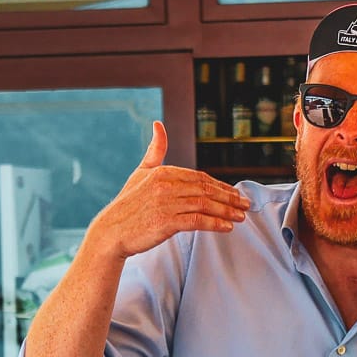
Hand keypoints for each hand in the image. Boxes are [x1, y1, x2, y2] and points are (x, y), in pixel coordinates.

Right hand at [85, 123, 250, 259]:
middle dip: (229, 198)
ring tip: (241, 216)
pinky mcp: (166, 222)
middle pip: (206, 190)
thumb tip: (158, 124)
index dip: (221, 186)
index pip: (200, 177)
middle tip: (245, 205)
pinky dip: (215, 223)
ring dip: (227, 211)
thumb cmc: (127, 204)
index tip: (235, 194)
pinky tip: (227, 227)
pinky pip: (197, 221)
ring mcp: (166, 203)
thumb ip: (155, 150)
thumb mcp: (141, 172)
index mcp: (163, 172)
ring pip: (205, 204)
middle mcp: (166, 185)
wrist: (111, 232)